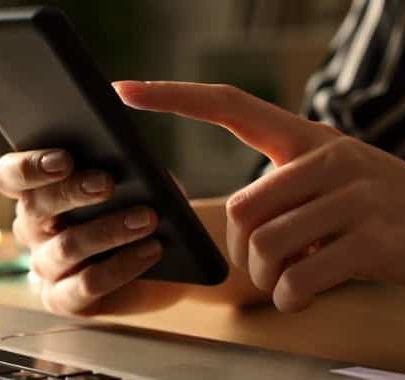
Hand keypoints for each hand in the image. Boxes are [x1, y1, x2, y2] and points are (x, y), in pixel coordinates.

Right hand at [0, 150, 160, 314]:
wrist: (167, 255)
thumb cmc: (140, 204)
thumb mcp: (131, 178)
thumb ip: (116, 164)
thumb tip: (122, 157)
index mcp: (36, 192)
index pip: (8, 176)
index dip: (28, 167)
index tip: (64, 160)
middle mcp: (33, 229)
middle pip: (35, 207)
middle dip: (71, 192)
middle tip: (107, 183)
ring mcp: (46, 267)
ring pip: (66, 247)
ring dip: (108, 230)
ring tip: (147, 217)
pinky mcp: (65, 299)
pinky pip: (87, 284)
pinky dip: (122, 266)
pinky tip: (151, 249)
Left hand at [113, 80, 404, 311]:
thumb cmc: (371, 209)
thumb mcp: (327, 183)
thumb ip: (280, 192)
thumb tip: (238, 229)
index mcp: (307, 139)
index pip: (230, 105)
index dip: (174, 96)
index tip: (126, 90)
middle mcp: (329, 158)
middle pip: (241, 208)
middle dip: (241, 251)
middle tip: (261, 264)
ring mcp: (355, 197)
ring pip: (264, 245)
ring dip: (266, 276)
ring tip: (287, 277)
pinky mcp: (373, 241)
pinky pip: (299, 278)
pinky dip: (290, 297)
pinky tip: (302, 294)